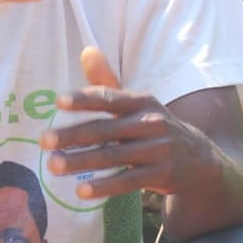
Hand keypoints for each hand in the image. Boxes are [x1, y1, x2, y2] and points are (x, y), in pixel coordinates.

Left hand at [39, 48, 213, 198]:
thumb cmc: (154, 128)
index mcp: (141, 101)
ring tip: (53, 166)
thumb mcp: (137, 104)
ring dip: (81, 162)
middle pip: (105, 129)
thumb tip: (87, 50)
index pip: (109, 97)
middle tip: (43, 141)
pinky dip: (104, 187)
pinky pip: (128, 181)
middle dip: (72, 135)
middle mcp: (151, 122)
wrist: (199, 161)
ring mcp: (158, 150)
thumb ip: (108, 82)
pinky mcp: (162, 174)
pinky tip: (81, 192)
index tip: (58, 102)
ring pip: (113, 156)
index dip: (84, 99)